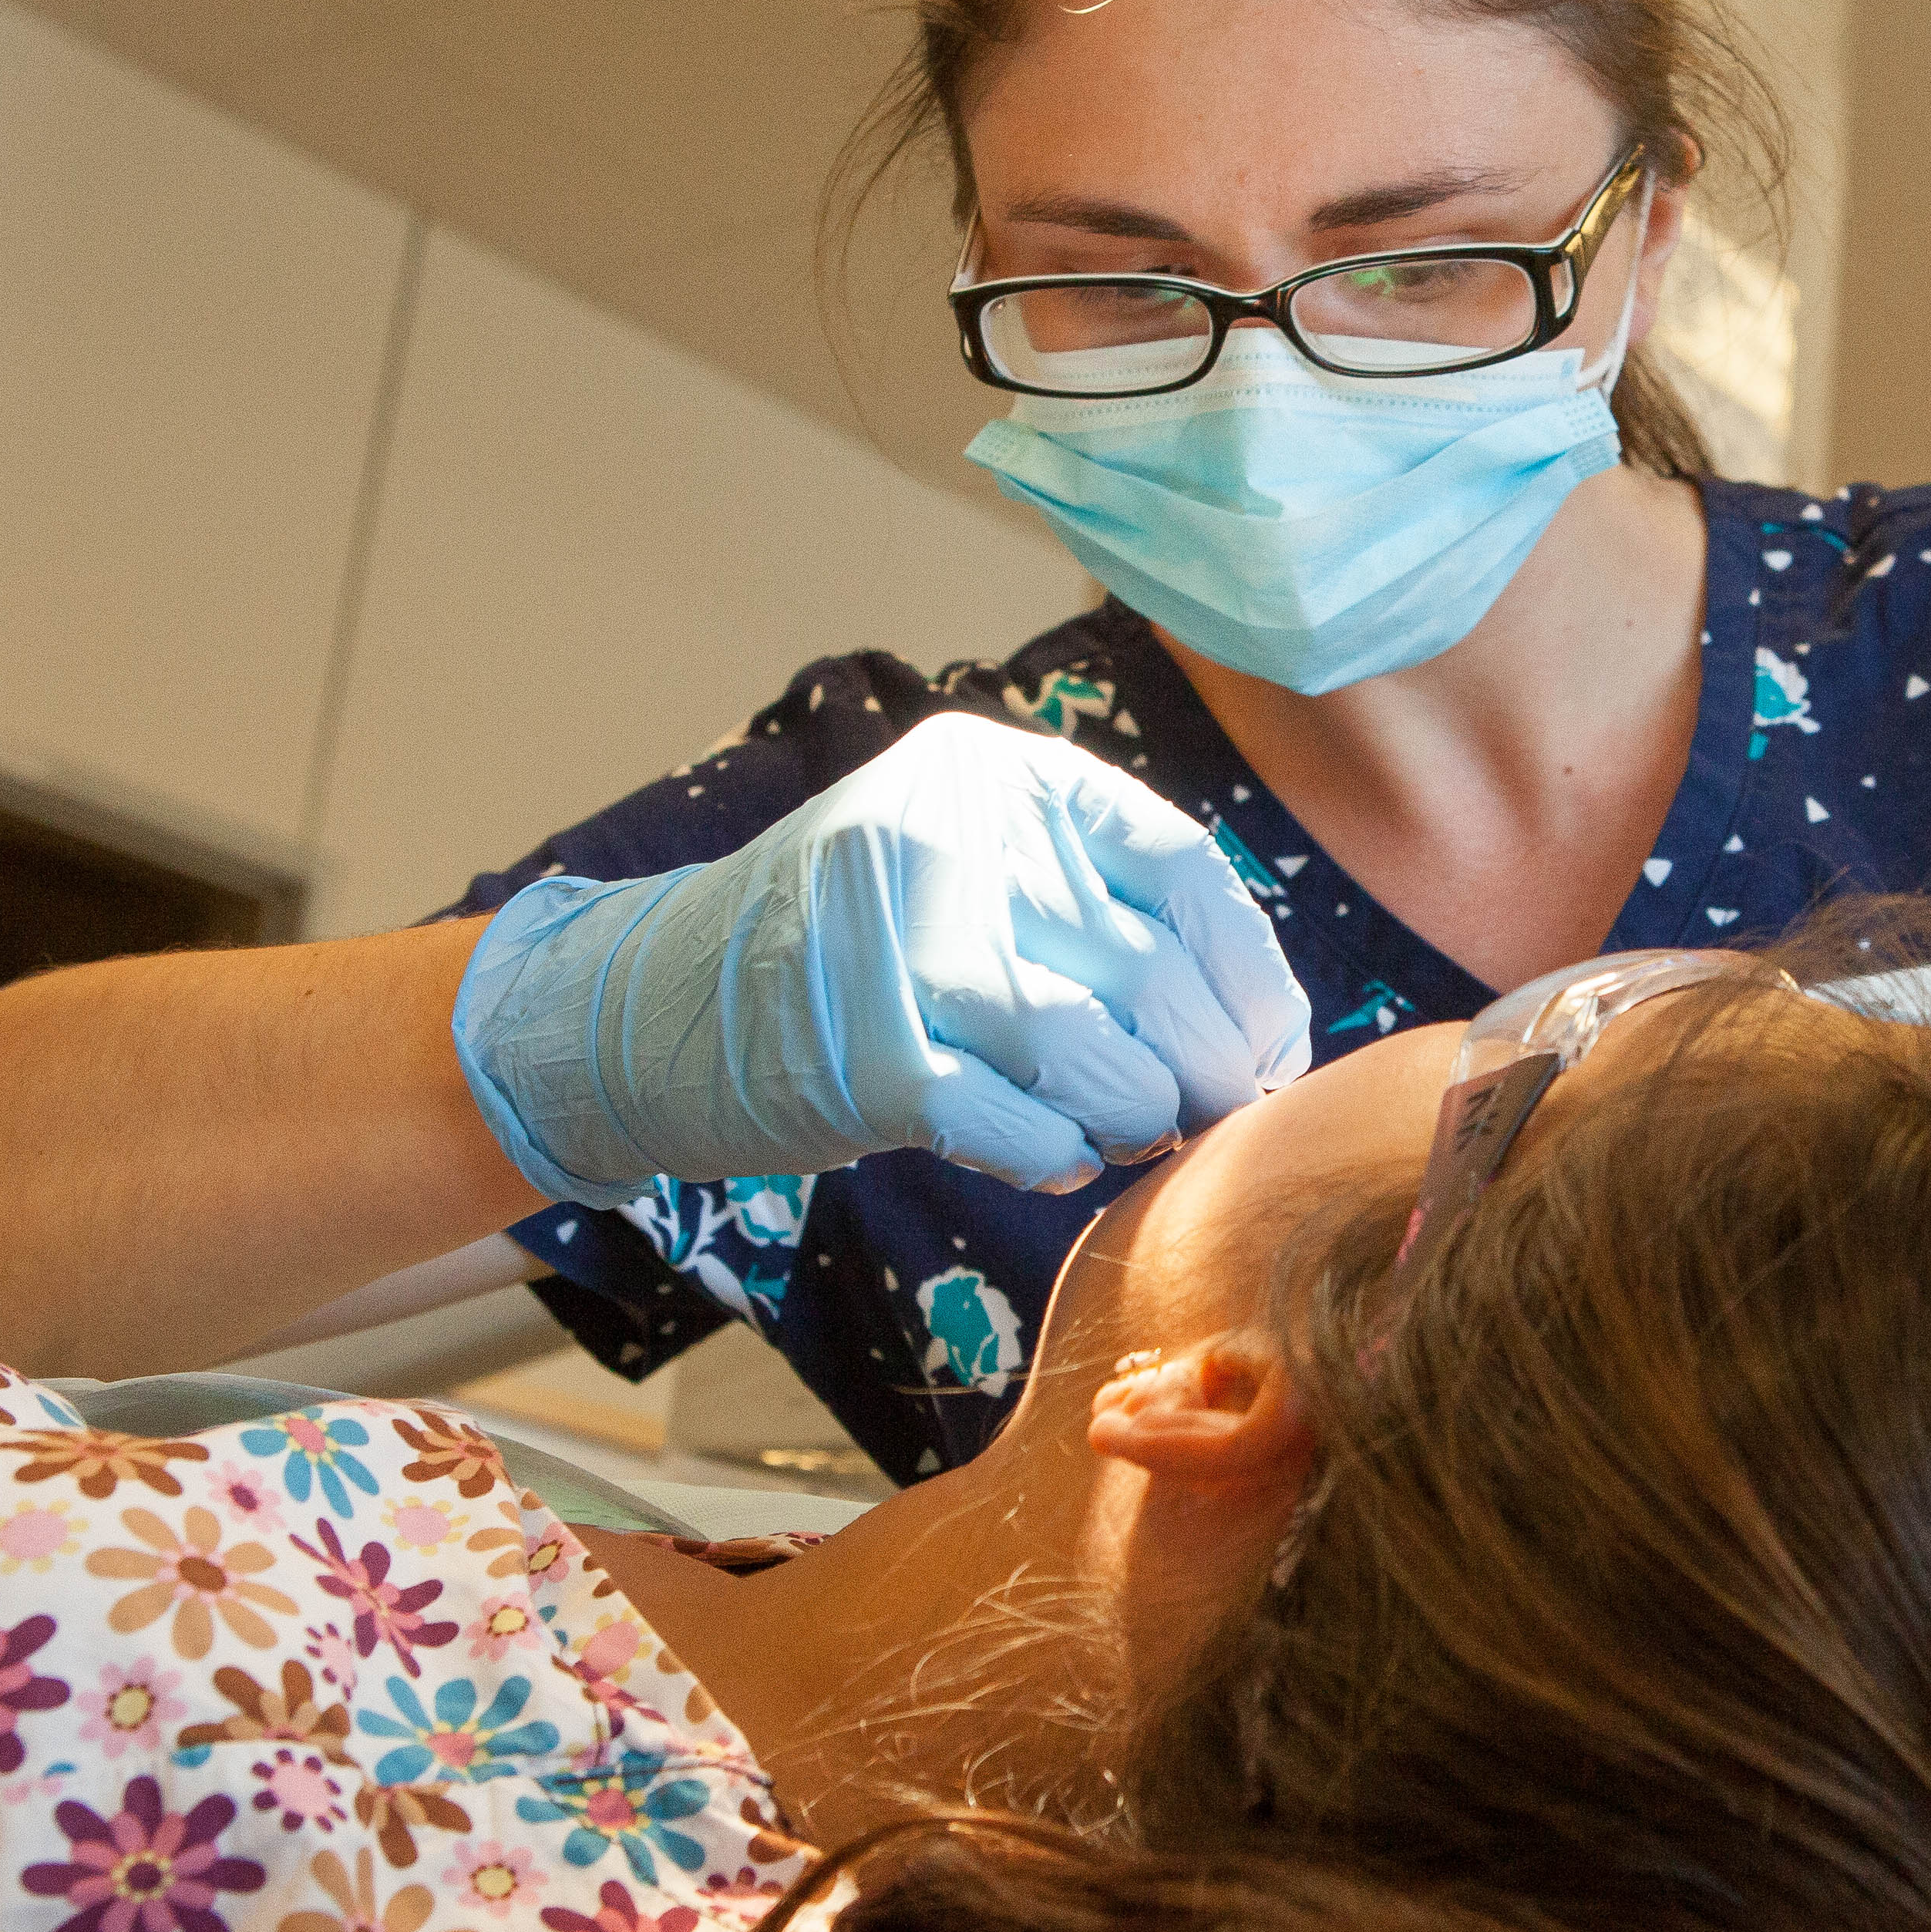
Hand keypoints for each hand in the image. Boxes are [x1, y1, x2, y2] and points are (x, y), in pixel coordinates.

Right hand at [451, 714, 1313, 1201]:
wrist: (655, 1007)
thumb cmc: (851, 948)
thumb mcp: (970, 870)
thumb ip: (1095, 910)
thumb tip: (1261, 1024)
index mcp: (993, 777)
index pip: (1184, 871)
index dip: (1249, 975)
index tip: (1275, 1041)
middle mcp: (950, 843)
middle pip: (1154, 974)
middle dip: (1211, 1066)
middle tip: (1218, 1109)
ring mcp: (903, 953)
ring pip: (1103, 1059)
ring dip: (1137, 1115)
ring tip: (1126, 1128)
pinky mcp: (868, 1064)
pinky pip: (1027, 1131)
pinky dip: (1058, 1154)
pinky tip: (1054, 1153)